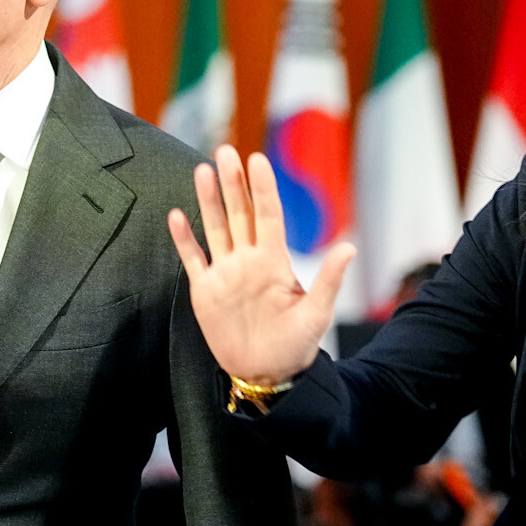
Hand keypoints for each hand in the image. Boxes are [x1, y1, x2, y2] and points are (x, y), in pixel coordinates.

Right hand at [167, 145, 354, 384]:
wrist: (266, 373)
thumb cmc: (295, 345)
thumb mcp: (316, 314)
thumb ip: (329, 280)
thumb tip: (349, 247)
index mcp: (274, 262)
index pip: (268, 215)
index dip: (262, 188)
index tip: (257, 160)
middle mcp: (248, 260)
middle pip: (239, 214)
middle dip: (233, 183)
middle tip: (226, 151)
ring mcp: (225, 273)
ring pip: (215, 228)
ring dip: (209, 201)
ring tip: (202, 170)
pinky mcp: (205, 290)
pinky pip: (193, 258)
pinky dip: (185, 239)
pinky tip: (177, 216)